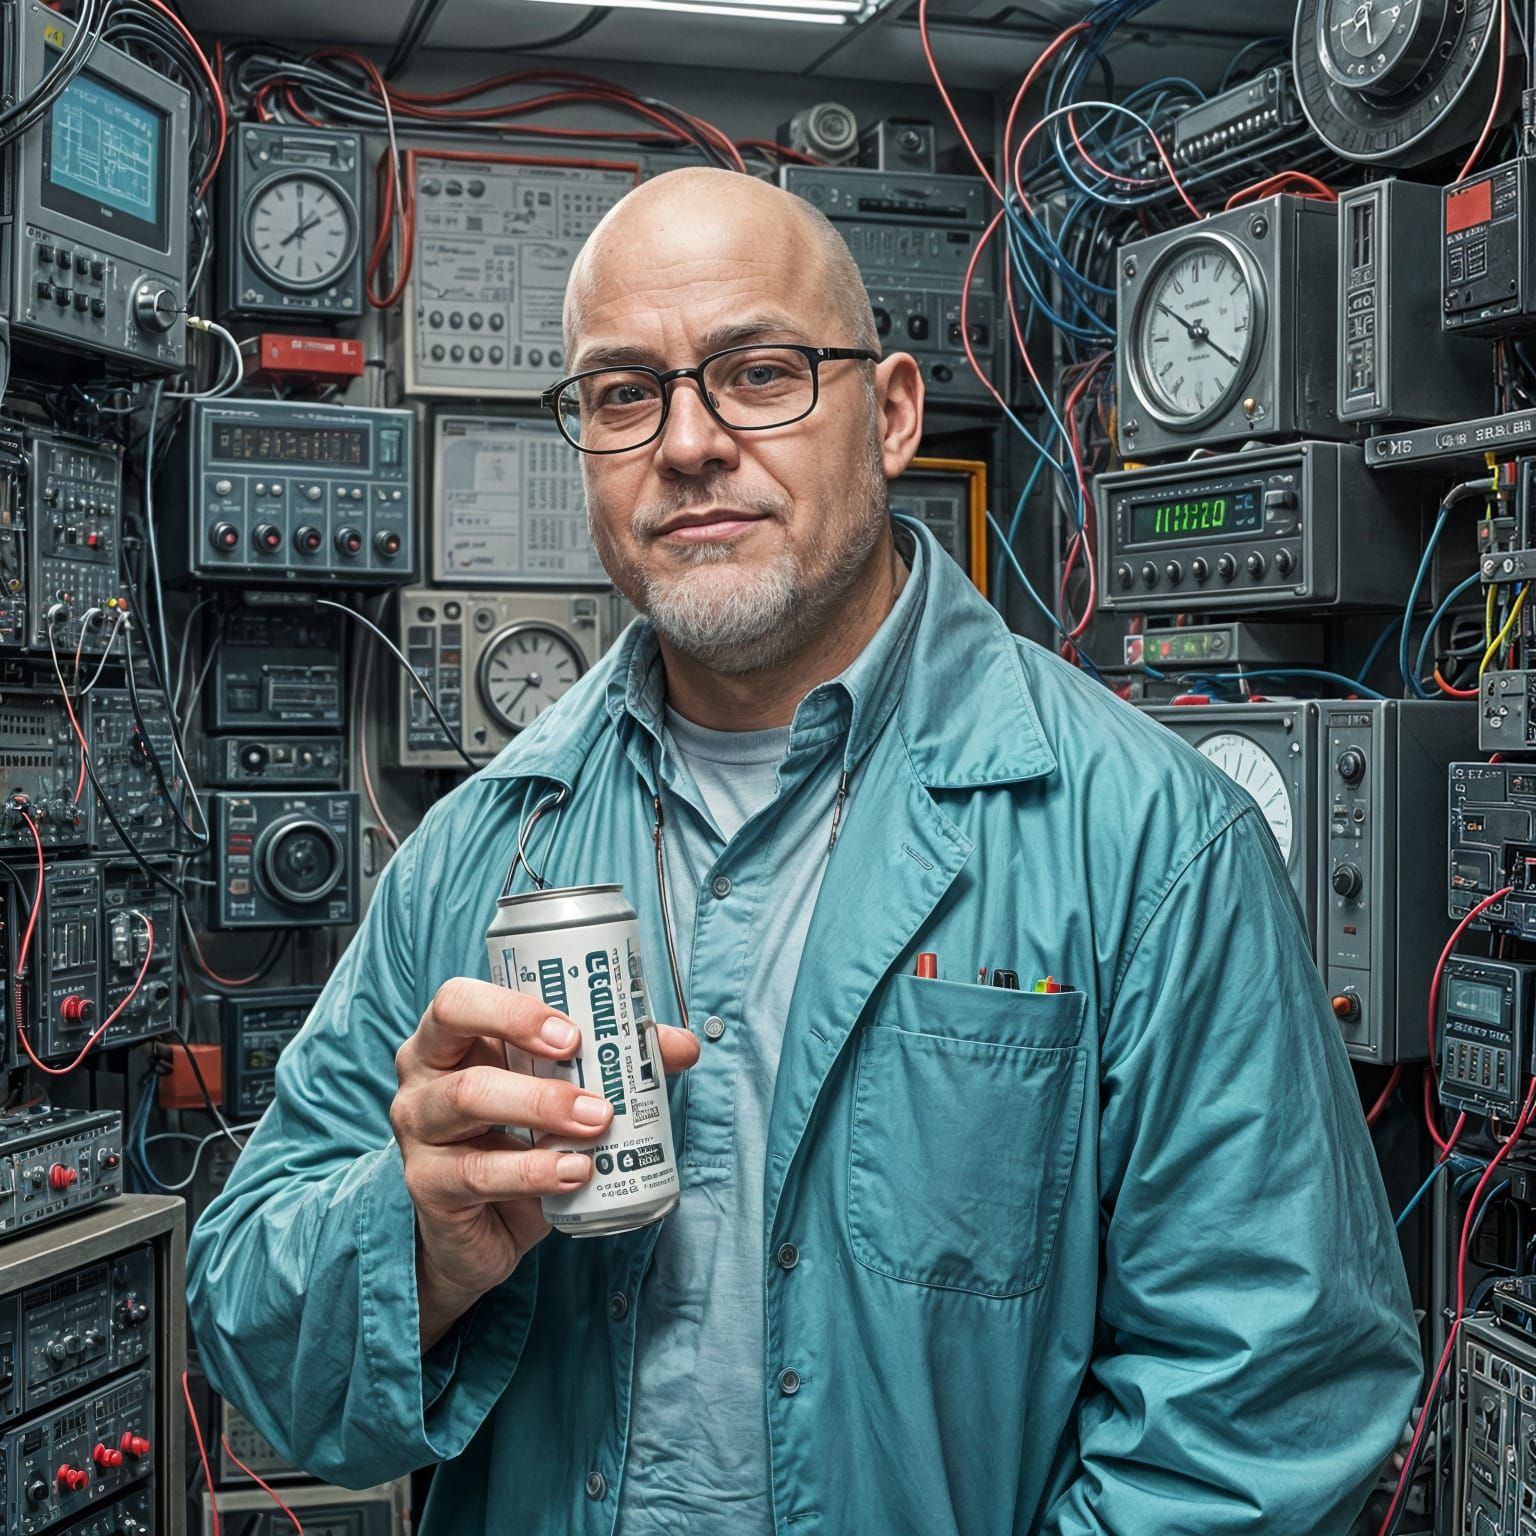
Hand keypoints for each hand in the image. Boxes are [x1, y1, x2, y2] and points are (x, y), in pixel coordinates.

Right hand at [391, 977, 699, 1348]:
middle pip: (455, 1038)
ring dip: (543, 1108)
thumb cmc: (518, 1140)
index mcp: (452, 1039)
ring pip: (468, 1099)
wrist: (481, 1230)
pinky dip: (535, 1171)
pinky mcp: (428, 1185)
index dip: (513, 1008)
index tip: (573, 1034)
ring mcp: (418, 1130)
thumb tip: (682, 1047)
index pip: (459, 999)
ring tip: (597, 1126)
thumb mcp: (560, 1094)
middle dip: (533, 1050)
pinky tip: (576, 1172)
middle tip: (596, 1088)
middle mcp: (423, 1075)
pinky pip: (478, 1171)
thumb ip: (613, 1063)